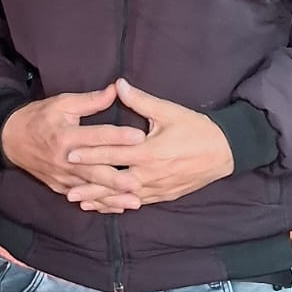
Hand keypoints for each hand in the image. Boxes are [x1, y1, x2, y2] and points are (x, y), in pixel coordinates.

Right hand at [0, 84, 146, 209]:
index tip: (140, 137)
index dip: (118, 136)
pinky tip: (117, 208)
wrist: (10, 139)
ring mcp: (61, 176)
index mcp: (66, 136)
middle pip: (95, 171)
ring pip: (91, 190)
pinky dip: (100, 204)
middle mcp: (64, 159)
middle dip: (118, 179)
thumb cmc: (39, 117)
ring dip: (113, 197)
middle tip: (140, 182)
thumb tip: (116, 89)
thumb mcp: (62, 103)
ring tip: (135, 202)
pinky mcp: (59, 186)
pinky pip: (82, 197)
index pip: (96, 137)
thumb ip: (90, 100)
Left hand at [66, 78, 233, 209]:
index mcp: (149, 151)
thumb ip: (140, 100)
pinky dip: (119, 205)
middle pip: (113, 181)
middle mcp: (151, 173)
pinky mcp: (164, 195)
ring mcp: (157, 187)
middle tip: (67, 189)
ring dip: (101, 200)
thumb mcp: (168, 111)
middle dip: (90, 185)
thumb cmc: (196, 128)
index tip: (70, 154)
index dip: (90, 154)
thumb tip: (118, 84)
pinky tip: (106, 207)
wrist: (224, 151)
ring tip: (80, 202)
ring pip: (123, 196)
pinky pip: (137, 202)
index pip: (113, 153)